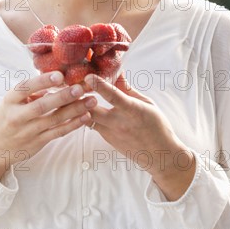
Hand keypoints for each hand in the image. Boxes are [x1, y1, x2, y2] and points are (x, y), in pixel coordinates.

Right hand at [0, 71, 95, 179]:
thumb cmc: (8, 117)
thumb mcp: (12, 101)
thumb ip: (32, 91)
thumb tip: (58, 79)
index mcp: (10, 100)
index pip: (25, 88)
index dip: (42, 81)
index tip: (59, 75)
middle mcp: (18, 116)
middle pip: (42, 106)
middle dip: (63, 97)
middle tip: (80, 88)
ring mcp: (28, 131)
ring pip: (54, 120)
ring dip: (74, 110)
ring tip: (91, 101)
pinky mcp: (38, 142)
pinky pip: (58, 132)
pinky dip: (73, 124)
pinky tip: (85, 116)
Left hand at [82, 73, 195, 200]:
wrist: (158, 155)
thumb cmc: (156, 126)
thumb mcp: (147, 104)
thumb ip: (128, 89)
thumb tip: (118, 73)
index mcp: (132, 111)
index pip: (114, 96)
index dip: (100, 86)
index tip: (88, 76)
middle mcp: (119, 122)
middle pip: (91, 111)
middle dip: (79, 98)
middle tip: (71, 86)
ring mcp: (111, 133)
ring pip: (87, 119)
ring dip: (79, 107)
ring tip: (72, 95)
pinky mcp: (106, 139)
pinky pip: (92, 125)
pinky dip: (85, 115)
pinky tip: (80, 107)